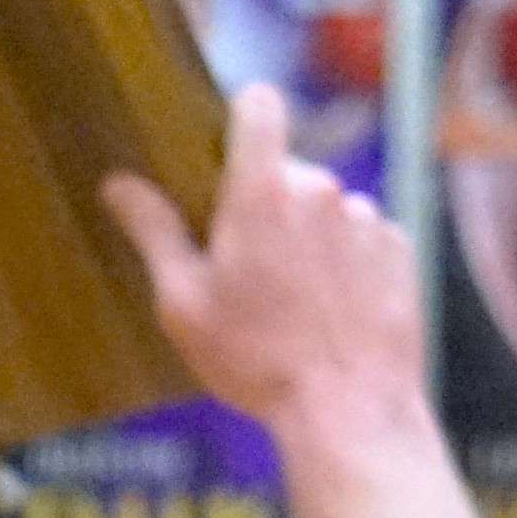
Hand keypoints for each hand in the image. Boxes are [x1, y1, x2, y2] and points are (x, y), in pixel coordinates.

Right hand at [107, 85, 425, 435]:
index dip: (244, 116)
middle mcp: (321, 190)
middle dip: (268, 207)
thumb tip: (118, 184)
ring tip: (297, 305)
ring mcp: (367, 219)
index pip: (259, 103)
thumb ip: (153, 232)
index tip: (231, 150)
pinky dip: (349, 265)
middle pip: (287, 172)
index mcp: (263, 191)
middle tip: (250, 273)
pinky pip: (364, 239)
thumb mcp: (184, 304)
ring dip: (311, 240)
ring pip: (327, 209)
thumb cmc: (256, 362)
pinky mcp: (399, 250)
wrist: (348, 414)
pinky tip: (335, 314)